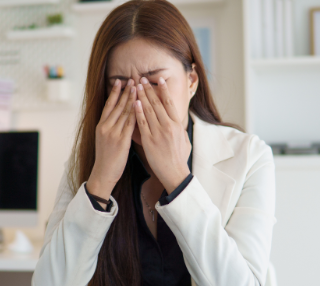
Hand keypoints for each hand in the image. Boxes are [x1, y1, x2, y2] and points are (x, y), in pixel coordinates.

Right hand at [87, 79, 136, 204]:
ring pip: (124, 112)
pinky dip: (136, 113)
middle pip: (117, 105)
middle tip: (133, 79)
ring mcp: (113, 133)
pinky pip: (130, 124)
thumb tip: (118, 117)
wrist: (103, 173)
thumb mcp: (105, 140)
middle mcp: (105, 127)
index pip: (109, 105)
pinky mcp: (121, 141)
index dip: (115, 92)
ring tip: (138, 87)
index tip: (121, 82)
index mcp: (101, 126)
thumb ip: (111, 128)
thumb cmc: (106, 158)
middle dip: (126, 91)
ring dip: (132, 98)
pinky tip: (141, 106)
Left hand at [134, 77, 190, 193]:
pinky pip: (142, 123)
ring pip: (148, 110)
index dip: (164, 90)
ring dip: (142, 96)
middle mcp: (168, 126)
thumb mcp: (185, 140)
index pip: (169, 103)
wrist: (175, 173)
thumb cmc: (180, 158)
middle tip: (142, 78)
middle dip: (149, 89)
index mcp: (177, 125)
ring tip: (136, 86)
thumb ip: (181, 129)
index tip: (159, 80)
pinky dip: (138, 112)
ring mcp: (158, 133)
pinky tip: (134, 103)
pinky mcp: (149, 140)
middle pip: (157, 103)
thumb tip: (179, 121)